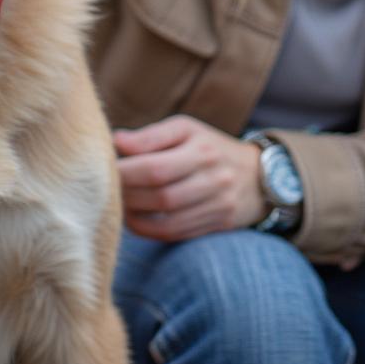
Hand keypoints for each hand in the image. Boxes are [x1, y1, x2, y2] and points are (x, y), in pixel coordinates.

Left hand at [113, 115, 265, 241]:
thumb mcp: (185, 129)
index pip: (156, 168)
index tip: (106, 170)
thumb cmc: (209, 146)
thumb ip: (150, 136)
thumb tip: (117, 142)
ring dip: (135, 215)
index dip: (125, 173)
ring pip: (168, 220)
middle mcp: (213, 179)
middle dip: (128, 195)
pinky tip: (133, 218)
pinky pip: (177, 234)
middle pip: (161, 196)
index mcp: (201, 150)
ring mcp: (218, 206)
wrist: (258, 175)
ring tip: (117, 204)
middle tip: (106, 189)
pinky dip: (149, 230)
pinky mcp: (217, 225)